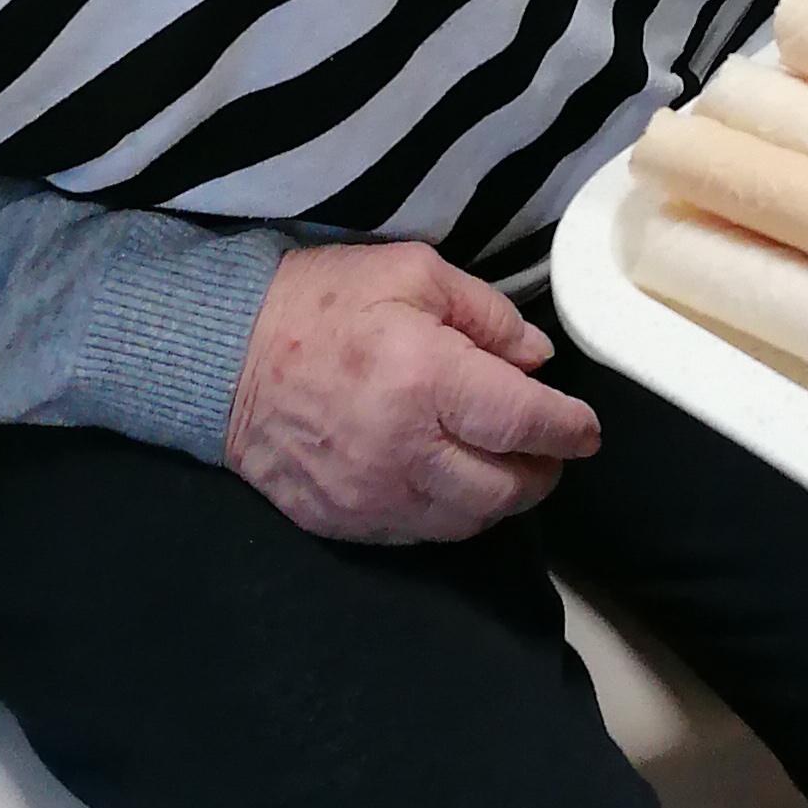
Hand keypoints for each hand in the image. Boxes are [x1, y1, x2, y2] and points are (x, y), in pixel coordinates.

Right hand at [224, 241, 600, 542]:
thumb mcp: (412, 272)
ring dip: (499, 500)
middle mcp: (405, 450)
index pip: (524, 422)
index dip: (567, 430)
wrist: (221, 358)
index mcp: (427, 380)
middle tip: (549, 451)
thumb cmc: (320, 304)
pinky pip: (419, 535)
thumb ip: (485, 315)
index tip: (587, 430)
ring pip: (466, 522)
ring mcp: (372, 496)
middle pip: (505, 490)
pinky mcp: (343, 522)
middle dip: (541, 472)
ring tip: (506, 468)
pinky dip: (450, 514)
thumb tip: (535, 360)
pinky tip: (453, 483)